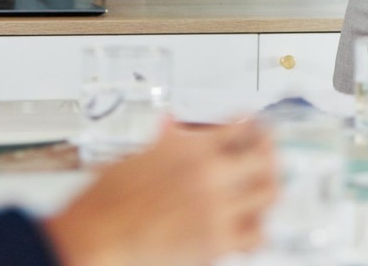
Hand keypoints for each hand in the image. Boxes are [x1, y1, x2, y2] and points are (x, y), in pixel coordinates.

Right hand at [42, 120, 278, 265]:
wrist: (97, 236)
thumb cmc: (107, 201)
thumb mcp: (138, 157)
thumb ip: (165, 142)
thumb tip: (172, 126)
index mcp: (190, 147)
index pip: (242, 125)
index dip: (253, 124)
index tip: (256, 128)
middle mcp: (209, 173)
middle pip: (265, 155)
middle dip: (270, 153)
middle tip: (269, 157)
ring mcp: (217, 208)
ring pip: (270, 193)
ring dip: (269, 189)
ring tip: (264, 190)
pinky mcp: (217, 242)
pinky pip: (258, 235)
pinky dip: (258, 230)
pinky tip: (250, 226)